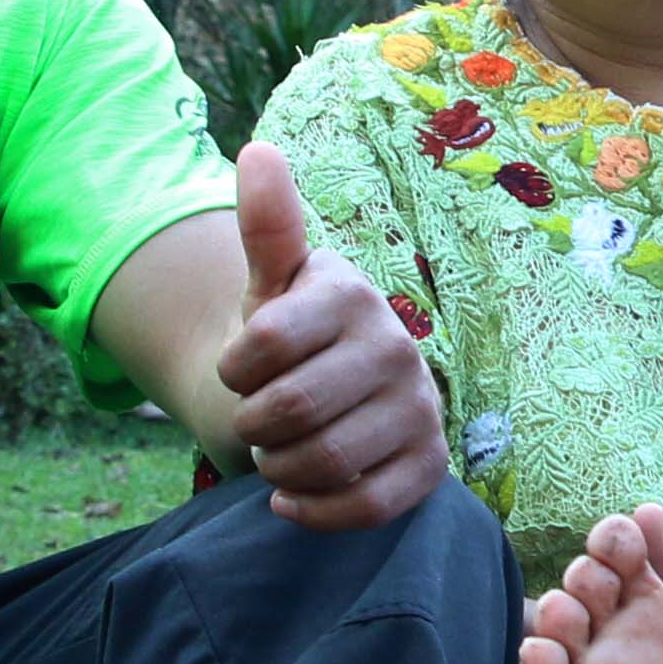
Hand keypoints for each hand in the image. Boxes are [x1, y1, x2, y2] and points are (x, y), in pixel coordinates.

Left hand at [215, 146, 445, 529]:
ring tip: (277, 453)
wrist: (336, 392)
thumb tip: (258, 151)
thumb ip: (265, 226)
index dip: (232, 371)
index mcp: (352, 295)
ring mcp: (419, 408)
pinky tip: (290, 499)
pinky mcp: (430, 466)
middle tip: (256, 421)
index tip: (239, 369)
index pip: (263, 346)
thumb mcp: (270, 284)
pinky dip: (315, 511)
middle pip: (291, 411)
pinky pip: (368, 506)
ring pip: (327, 461)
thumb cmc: (292, 337)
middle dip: (253, 426)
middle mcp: (397, 347)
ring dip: (279, 469)